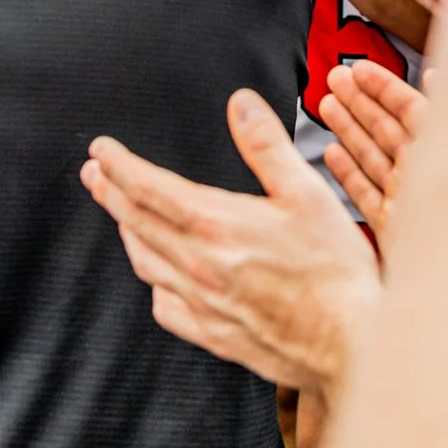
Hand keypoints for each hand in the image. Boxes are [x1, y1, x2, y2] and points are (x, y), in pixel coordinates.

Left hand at [81, 90, 380, 399]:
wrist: (352, 342)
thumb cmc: (336, 270)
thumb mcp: (308, 193)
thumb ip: (267, 146)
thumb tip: (240, 105)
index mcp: (217, 225)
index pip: (148, 188)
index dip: (119, 166)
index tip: (101, 150)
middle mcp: (199, 266)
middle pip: (136, 223)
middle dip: (110, 193)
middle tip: (94, 174)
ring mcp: (203, 304)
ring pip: (146, 263)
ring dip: (128, 232)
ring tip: (121, 215)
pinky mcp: (215, 334)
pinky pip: (166, 306)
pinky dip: (155, 282)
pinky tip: (158, 275)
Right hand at [319, 61, 424, 232]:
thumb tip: (438, 74)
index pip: (411, 109)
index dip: (384, 86)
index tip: (357, 68)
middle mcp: (427, 176)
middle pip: (388, 129)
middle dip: (360, 101)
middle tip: (333, 78)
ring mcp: (410, 203)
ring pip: (373, 158)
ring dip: (349, 130)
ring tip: (326, 105)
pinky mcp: (396, 231)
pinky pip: (367, 196)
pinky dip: (348, 174)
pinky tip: (332, 154)